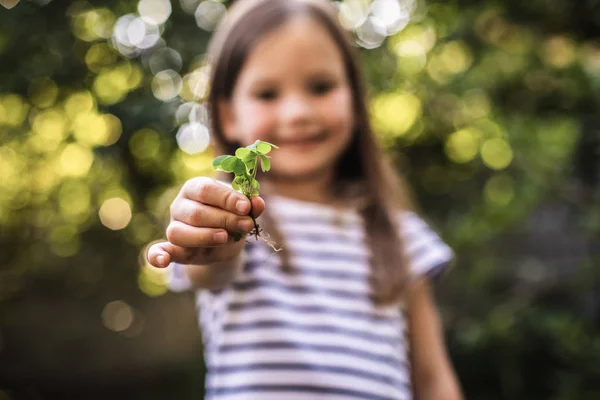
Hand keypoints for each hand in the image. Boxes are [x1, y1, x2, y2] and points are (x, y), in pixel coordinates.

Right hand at [146, 177, 264, 267]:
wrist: (225, 241)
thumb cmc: (232, 217)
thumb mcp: (243, 211)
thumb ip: (250, 207)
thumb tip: (258, 203)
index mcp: (195, 188)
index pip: (206, 190)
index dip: (227, 198)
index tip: (246, 208)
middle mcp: (180, 205)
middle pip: (196, 213)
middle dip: (224, 219)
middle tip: (246, 224)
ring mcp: (174, 227)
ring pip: (179, 232)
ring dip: (203, 236)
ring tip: (224, 237)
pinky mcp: (174, 249)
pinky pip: (157, 251)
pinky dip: (157, 256)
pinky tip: (162, 262)